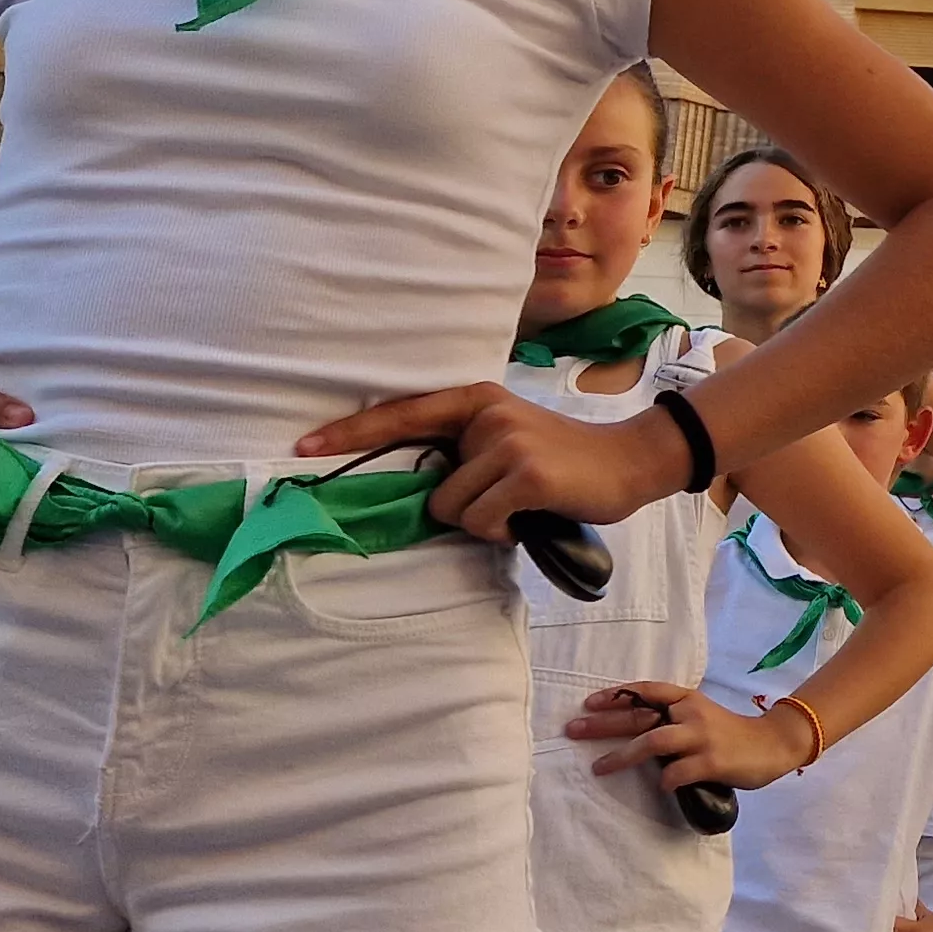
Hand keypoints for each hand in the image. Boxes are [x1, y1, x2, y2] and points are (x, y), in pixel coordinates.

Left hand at [296, 384, 691, 539]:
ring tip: (522, 506)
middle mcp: (486, 414)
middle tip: (503, 501)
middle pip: (430, 486)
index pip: (402, 414)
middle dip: (459, 506)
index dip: (350, 433)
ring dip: (484, 521)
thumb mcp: (507, 439)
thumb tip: (423, 492)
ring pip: (452, 508)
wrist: (629, 461)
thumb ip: (466, 451)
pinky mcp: (526, 475)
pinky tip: (532, 516)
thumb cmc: (562, 460)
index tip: (303, 447)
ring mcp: (506, 443)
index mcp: (476, 400)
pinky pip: (481, 521)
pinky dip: (503, 531)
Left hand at [566, 682, 814, 790]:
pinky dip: (664, 781)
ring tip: (599, 767)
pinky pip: (677, 773)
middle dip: (603, 723)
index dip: (616, 695)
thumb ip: (673, 720)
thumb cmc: (731, 733)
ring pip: (653, 741)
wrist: (773, 743)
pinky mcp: (711, 761)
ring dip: (622, 755)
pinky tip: (661, 787)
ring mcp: (701, 737)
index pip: (646, 690)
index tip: (588, 703)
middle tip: (573, 729)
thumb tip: (633, 732)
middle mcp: (691, 713)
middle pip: (640, 715)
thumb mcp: (701, 716)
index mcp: (687, 699)